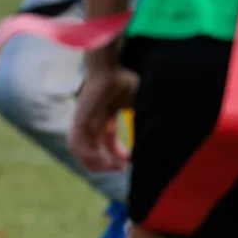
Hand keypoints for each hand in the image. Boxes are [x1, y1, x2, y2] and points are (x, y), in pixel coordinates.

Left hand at [69, 49, 136, 172]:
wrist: (110, 68)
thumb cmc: (125, 81)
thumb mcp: (137, 105)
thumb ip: (142, 121)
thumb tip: (160, 137)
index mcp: (103, 117)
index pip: (104, 142)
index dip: (114, 155)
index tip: (128, 163)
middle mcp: (91, 121)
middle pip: (91, 150)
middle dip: (105, 163)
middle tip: (121, 169)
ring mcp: (82, 121)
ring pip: (81, 150)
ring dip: (95, 163)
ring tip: (115, 168)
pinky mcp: (79, 119)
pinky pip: (77, 144)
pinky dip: (88, 156)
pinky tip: (104, 161)